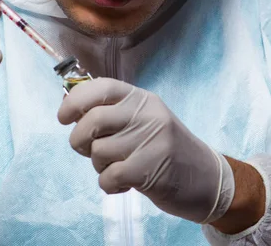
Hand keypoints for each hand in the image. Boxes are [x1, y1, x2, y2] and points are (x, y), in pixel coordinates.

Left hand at [58, 78, 228, 223]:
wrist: (208, 178)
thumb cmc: (166, 148)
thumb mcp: (144, 119)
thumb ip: (114, 112)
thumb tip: (70, 106)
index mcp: (141, 98)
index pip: (102, 87)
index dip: (75, 100)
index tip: (63, 116)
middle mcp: (146, 114)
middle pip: (92, 120)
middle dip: (80, 139)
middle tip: (88, 149)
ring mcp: (150, 140)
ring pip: (98, 151)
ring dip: (100, 166)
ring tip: (118, 167)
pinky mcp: (150, 169)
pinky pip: (108, 177)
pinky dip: (110, 184)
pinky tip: (125, 182)